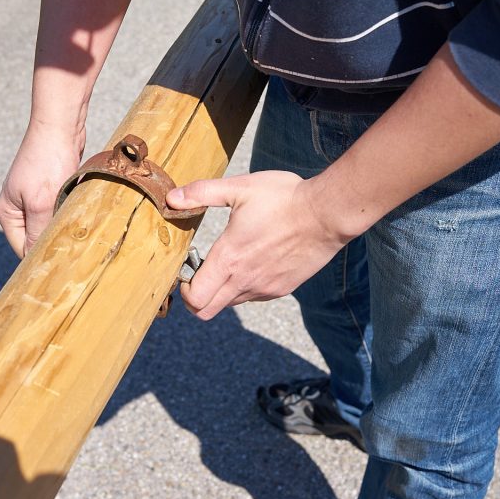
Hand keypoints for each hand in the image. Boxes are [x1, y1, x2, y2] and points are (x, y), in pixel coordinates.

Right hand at [0, 123, 82, 257]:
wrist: (60, 126)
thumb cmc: (48, 162)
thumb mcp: (41, 204)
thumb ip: (37, 233)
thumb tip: (35, 260)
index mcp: (7, 213)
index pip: (22, 248)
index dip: (39, 258)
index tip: (61, 264)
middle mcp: (17, 207)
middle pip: (36, 237)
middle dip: (53, 242)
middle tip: (73, 249)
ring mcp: (34, 197)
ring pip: (49, 224)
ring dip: (62, 227)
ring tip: (78, 230)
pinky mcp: (51, 189)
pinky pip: (59, 211)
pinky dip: (68, 214)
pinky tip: (80, 215)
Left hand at [166, 171, 347, 319]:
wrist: (327, 214)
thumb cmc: (284, 198)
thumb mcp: (240, 188)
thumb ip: (202, 193)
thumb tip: (172, 198)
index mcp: (229, 258)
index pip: (195, 297)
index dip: (183, 288)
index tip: (187, 268)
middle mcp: (245, 280)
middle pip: (206, 311)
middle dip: (196, 297)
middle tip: (199, 272)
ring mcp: (265, 288)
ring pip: (230, 304)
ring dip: (221, 290)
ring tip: (228, 261)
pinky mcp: (282, 288)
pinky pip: (254, 297)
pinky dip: (245, 286)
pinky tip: (253, 261)